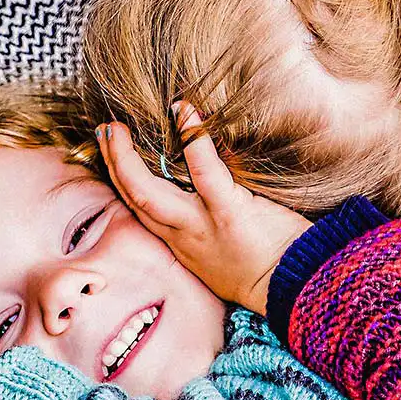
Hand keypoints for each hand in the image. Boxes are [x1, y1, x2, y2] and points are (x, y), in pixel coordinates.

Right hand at [96, 107, 311, 314]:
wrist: (295, 288)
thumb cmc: (268, 271)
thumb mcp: (224, 262)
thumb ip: (207, 236)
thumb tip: (204, 207)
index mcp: (182, 245)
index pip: (141, 213)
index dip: (122, 184)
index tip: (113, 160)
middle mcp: (182, 238)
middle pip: (134, 200)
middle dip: (113, 166)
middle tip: (104, 134)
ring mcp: (201, 226)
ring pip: (147, 193)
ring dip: (124, 159)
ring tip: (115, 129)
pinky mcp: (228, 212)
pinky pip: (204, 172)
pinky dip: (193, 139)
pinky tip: (184, 111)